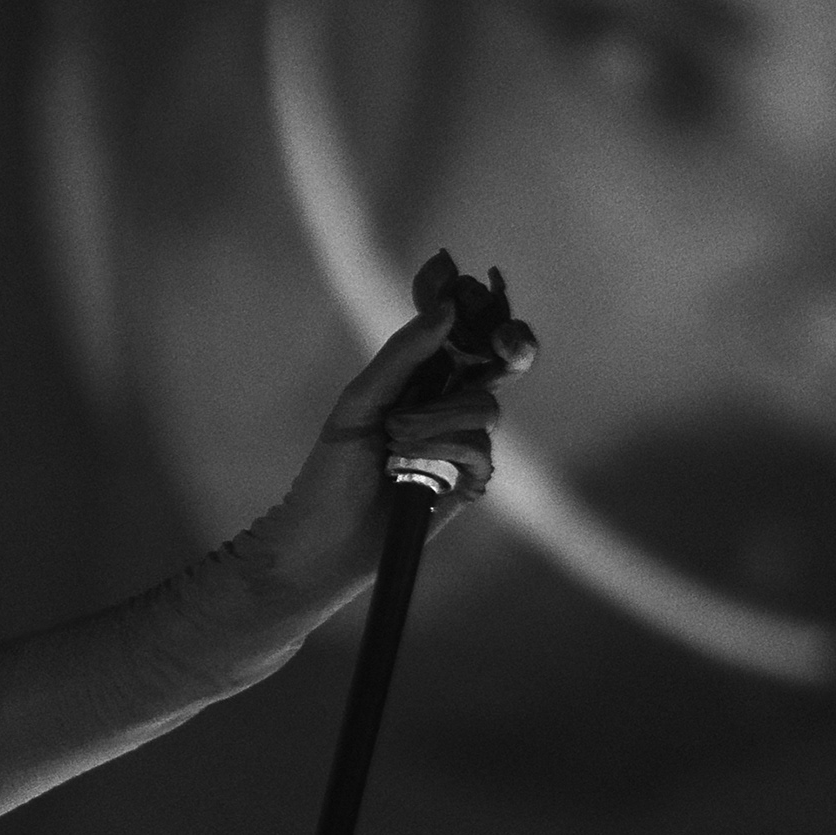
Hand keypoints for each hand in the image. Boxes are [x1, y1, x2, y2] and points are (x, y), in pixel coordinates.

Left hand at [238, 252, 537, 611]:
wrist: (328, 541)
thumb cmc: (331, 470)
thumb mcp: (361, 401)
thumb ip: (404, 355)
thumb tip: (446, 311)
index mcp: (417, 377)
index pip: (461, 334)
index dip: (481, 313)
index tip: (486, 293)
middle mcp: (445, 404)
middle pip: (495, 363)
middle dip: (507, 347)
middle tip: (504, 344)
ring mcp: (460, 442)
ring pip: (484, 407)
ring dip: (440, 421)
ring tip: (398, 445)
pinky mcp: (470, 479)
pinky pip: (480, 450)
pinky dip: (448, 455)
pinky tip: (417, 472)